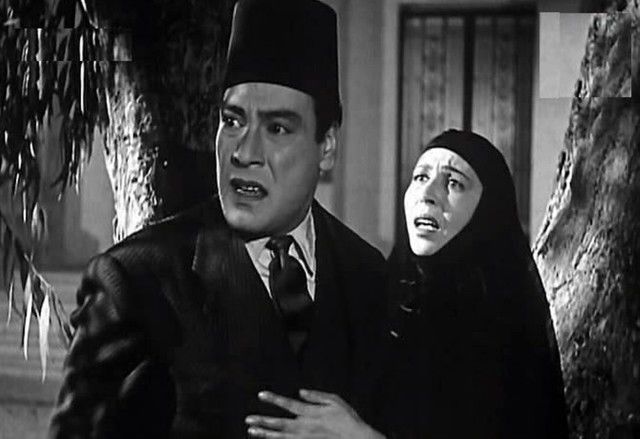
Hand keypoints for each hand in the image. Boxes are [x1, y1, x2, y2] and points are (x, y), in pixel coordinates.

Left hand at [245, 389, 384, 438]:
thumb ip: (316, 396)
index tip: (261, 394)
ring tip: (252, 432)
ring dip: (265, 434)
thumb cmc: (348, 420)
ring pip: (280, 437)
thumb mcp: (335, 401)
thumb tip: (300, 392)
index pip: (288, 404)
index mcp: (311, 413)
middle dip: (262, 421)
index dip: (273, 399)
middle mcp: (305, 427)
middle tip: (248, 420)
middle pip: (279, 424)